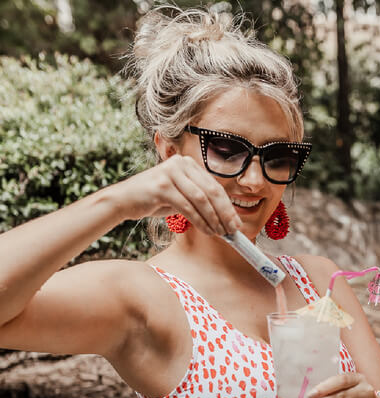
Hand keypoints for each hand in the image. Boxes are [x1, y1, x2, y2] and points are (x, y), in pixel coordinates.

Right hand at [114, 155, 240, 234]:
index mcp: (188, 164)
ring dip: (213, 219)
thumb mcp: (181, 195)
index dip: (228, 205)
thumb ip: (200, 200)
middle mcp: (180, 164)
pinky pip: (187, 206)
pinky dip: (199, 220)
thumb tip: (225, 217)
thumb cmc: (154, 200)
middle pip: (211, 191)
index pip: (214, 186)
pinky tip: (207, 231)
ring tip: (220, 233)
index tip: (236, 222)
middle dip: (225, 213)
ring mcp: (170, 173)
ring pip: (201, 199)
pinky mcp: (161, 185)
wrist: (122, 200)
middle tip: (232, 230)